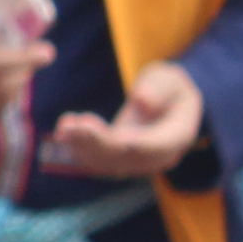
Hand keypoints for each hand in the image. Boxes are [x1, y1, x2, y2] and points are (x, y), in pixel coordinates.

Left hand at [43, 61, 206, 184]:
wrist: (163, 103)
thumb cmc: (168, 87)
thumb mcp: (170, 79)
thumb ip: (160, 89)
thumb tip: (142, 101)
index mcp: (178, 137)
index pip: (159, 147)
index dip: (140, 145)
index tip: (121, 139)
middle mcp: (157, 156)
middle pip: (126, 157)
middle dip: (99, 144)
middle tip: (76, 127)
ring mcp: (134, 161)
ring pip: (106, 162)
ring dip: (83, 146)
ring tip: (66, 125)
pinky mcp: (115, 159)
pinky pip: (95, 158)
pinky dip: (77, 145)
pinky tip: (64, 126)